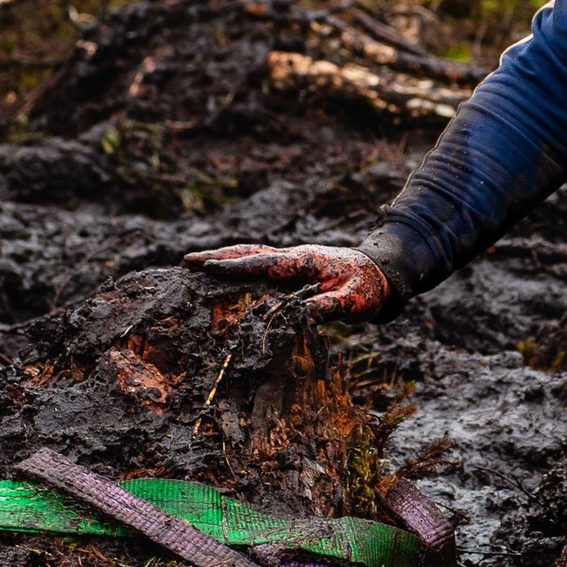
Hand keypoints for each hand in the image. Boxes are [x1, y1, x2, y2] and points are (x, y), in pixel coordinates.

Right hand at [182, 243, 400, 321]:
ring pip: (251, 254)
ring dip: (223, 257)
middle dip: (217, 257)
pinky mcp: (291, 266)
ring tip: (194, 263)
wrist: (380, 273)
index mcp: (304, 261)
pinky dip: (237, 262)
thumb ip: (331, 306)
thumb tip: (307, 314)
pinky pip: (258, 261)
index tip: (208, 268)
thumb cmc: (366, 288)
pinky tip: (223, 270)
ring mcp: (291, 259)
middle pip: (249, 253)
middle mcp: (293, 256)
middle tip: (186, 262)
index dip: (236, 267)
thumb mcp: (353, 301)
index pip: (264, 264)